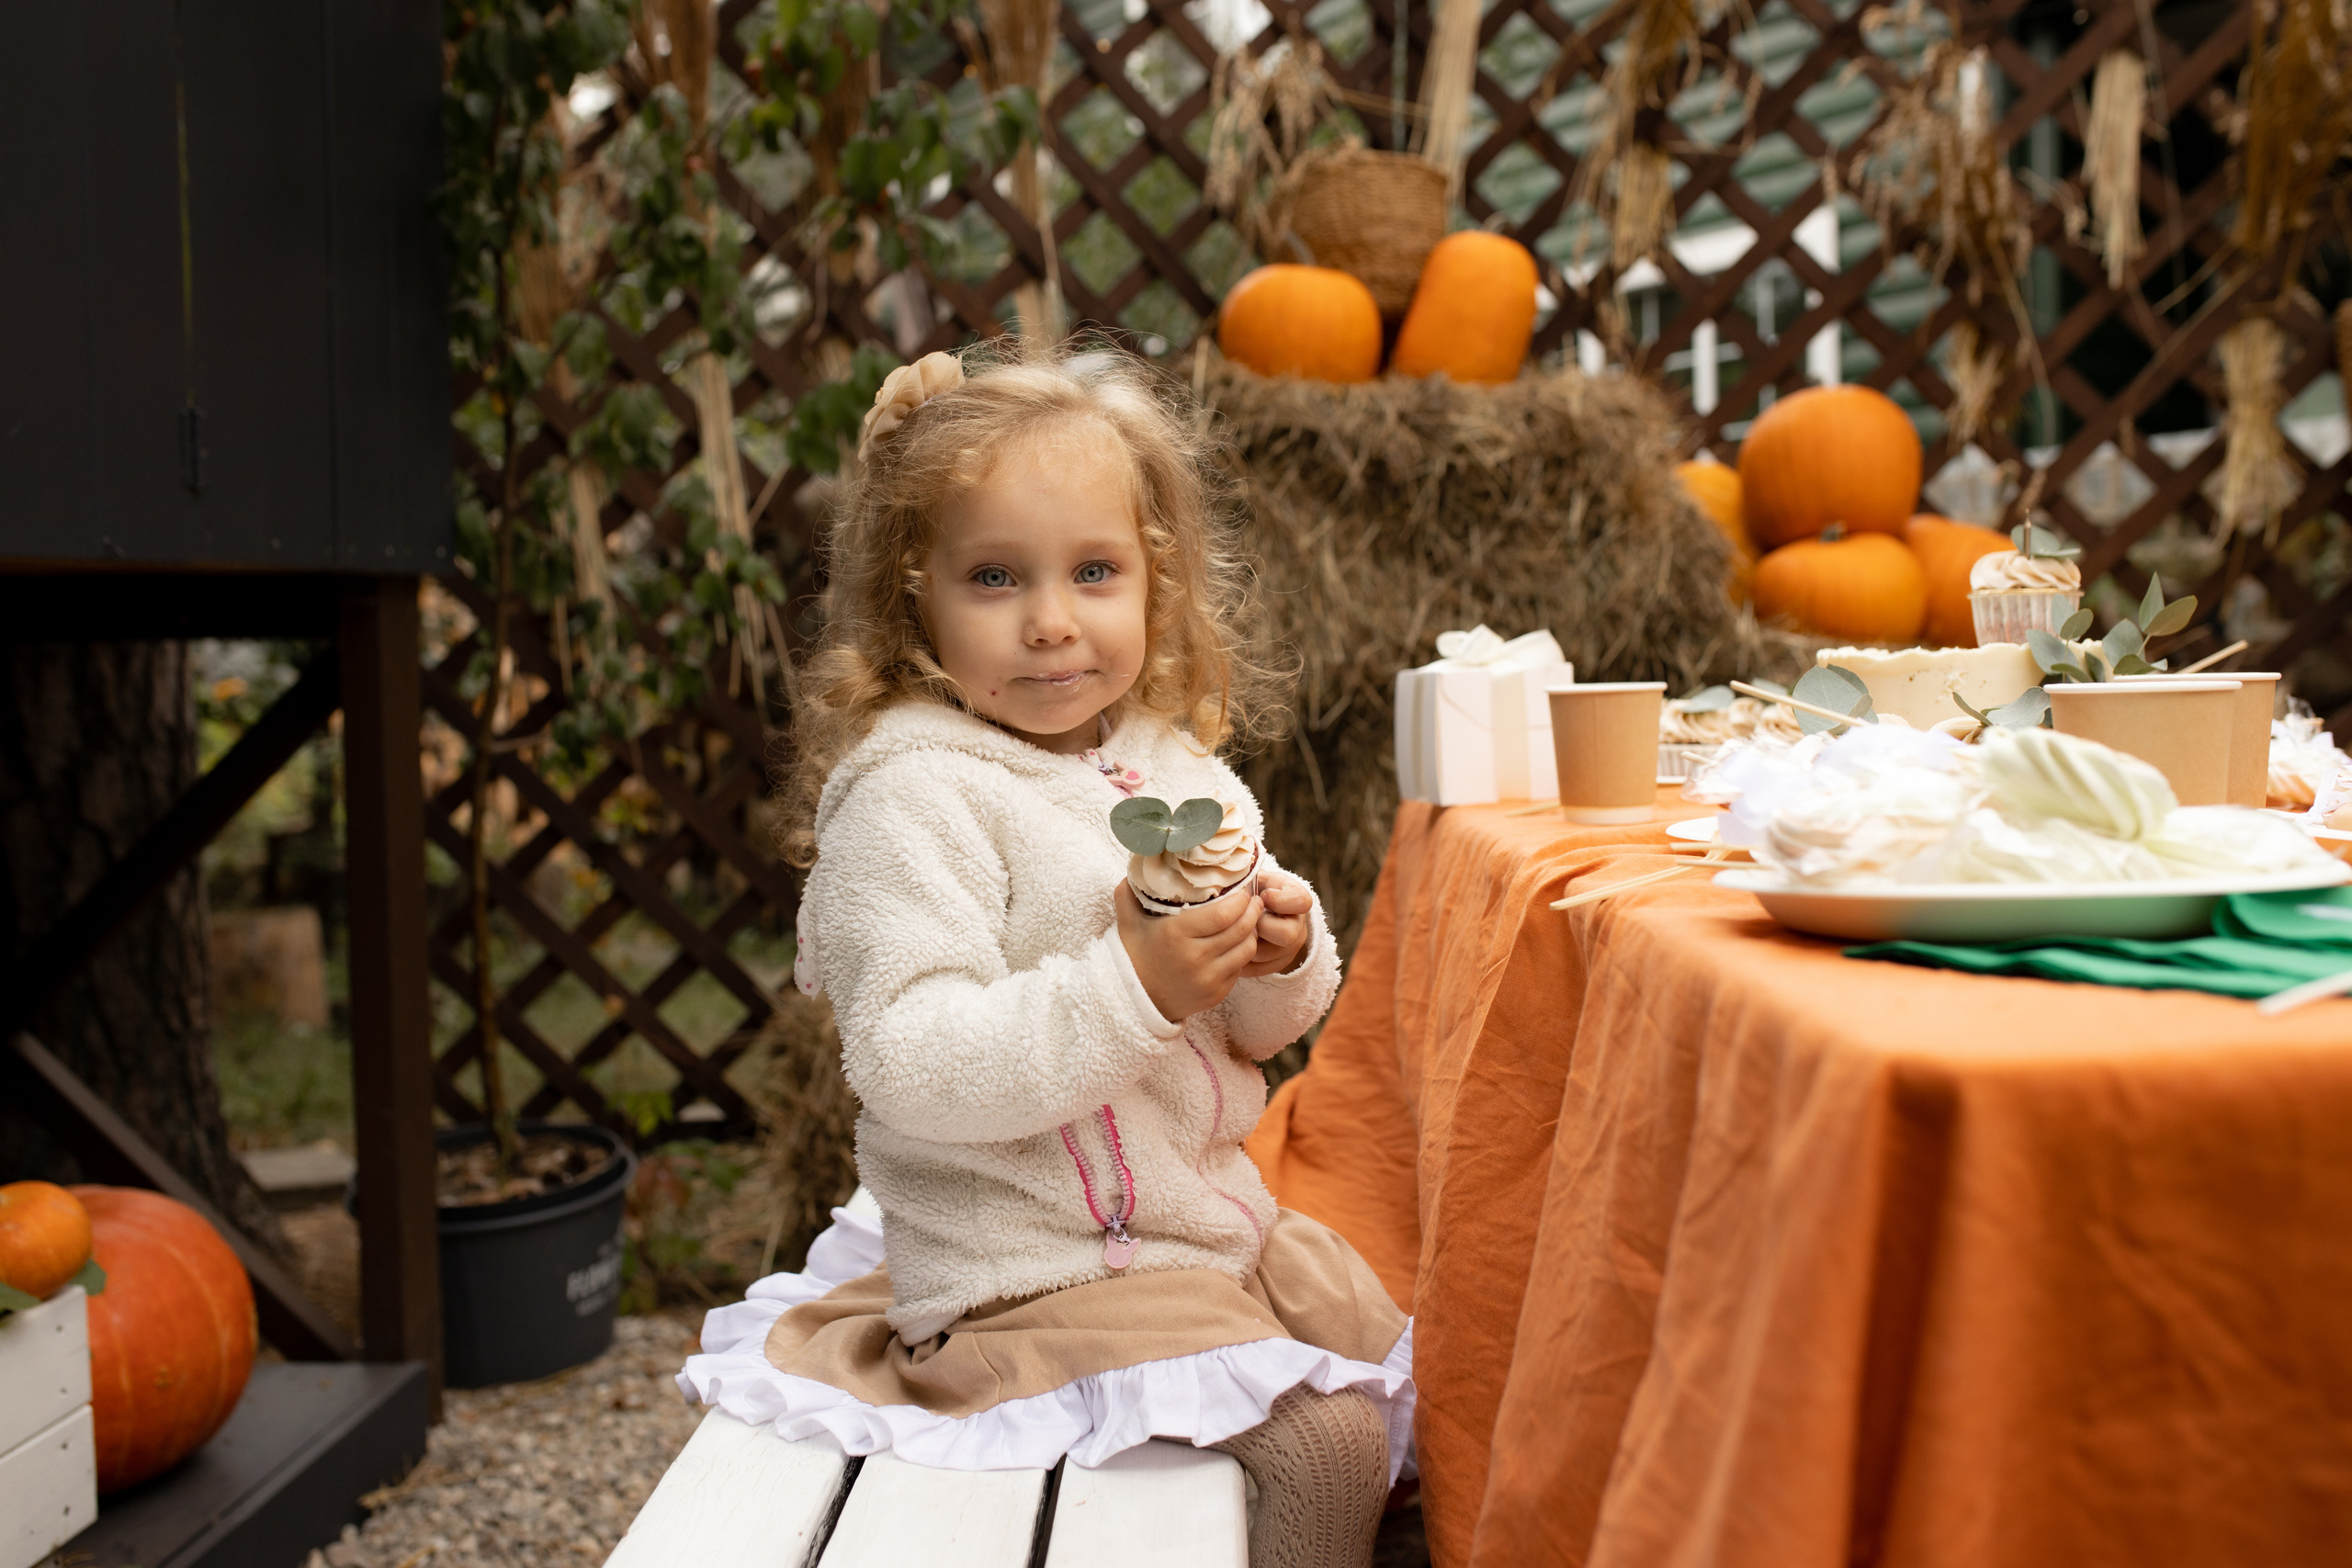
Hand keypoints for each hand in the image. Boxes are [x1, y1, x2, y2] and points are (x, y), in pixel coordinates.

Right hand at [1116, 881, 1259, 1020]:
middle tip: (1254, 900)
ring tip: (1250, 920)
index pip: (1224, 913)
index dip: (1240, 899)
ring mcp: (1208, 979)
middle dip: (1252, 911)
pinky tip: (1237, 943)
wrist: (1133, 998)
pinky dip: (1241, 954)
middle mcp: (1196, 957)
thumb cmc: (1134, 954)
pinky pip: (1240, 968)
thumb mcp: (1128, 920)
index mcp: (1177, 933)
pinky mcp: (1216, 994)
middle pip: (1240, 929)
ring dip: (1252, 932)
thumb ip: (1130, 890)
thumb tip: (1137, 863)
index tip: (1243, 890)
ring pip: (1246, 950)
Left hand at [1239, 872, 1312, 977]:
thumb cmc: (1248, 888)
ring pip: (1268, 955)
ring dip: (1246, 943)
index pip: (1302, 902)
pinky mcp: (1276, 964)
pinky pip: (1258, 969)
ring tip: (1232, 931)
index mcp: (1296, 900)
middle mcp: (1298, 925)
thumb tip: (1235, 872)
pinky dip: (1240, 958)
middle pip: (1288, 935)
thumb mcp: (1253, 876)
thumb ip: (1249, 874)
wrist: (1248, 909)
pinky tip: (1231, 945)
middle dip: (1262, 927)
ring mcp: (1289, 948)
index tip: (1263, 895)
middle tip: (1246, 919)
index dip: (1280, 900)